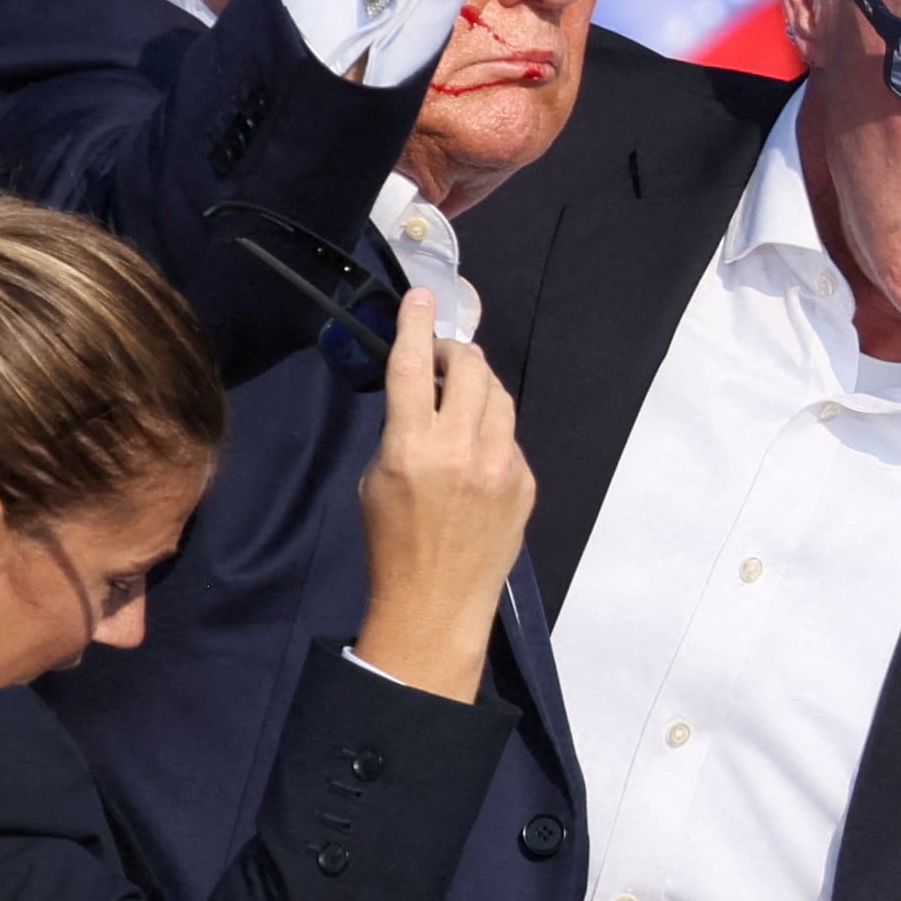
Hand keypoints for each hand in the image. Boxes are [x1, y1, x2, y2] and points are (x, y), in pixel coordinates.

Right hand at [349, 292, 536, 702]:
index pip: (412, 366)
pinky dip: (492, 432)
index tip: (420, 296)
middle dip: (453, 353)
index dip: (415, 324)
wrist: (437, 603)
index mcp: (412, 447)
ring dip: (478, 385)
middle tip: (440, 360)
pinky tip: (476, 454)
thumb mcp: (376, 479)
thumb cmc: (393, 544)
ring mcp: (501, 465)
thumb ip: (401, 430)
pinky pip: (510, 436)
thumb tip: (423, 395)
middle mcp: (462, 449)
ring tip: (460, 398)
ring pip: (498, 395)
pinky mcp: (525, 482)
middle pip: (469, 367)